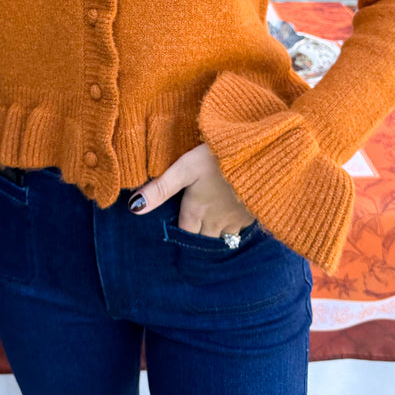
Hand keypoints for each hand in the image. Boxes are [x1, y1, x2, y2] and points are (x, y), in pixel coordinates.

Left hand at [128, 143, 256, 237]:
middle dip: (198, 238)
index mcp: (196, 211)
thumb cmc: (218, 158)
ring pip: (224, 237)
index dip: (179, 234)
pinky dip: (236, 228)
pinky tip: (235, 219)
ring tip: (212, 230)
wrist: (260, 156)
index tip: (176, 232)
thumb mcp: (185, 168)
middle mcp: (215, 221)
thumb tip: (134, 208)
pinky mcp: (254, 214)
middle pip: (203, 238)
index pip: (184, 233)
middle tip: (194, 233)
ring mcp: (237, 220)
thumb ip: (160, 188)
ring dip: (217, 235)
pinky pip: (242, 229)